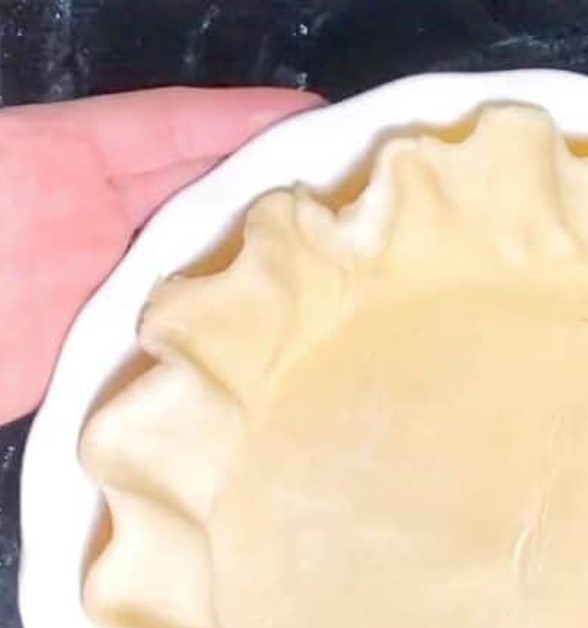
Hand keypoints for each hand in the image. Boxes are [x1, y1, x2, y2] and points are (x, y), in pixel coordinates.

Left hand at [0, 85, 320, 424]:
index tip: (320, 118)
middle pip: (198, 193)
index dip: (242, 119)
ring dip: (259, 261)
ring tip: (344, 261)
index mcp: (56, 156)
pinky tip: (278, 335)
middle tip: (360, 198)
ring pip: (197, 265)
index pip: (168, 126)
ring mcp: (93, 288)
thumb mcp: (2, 161)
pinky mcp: (93, 357)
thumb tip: (142, 141)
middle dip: (273, 185)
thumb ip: (78, 153)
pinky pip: (173, 338)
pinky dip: (222, 334)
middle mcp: (88, 220)